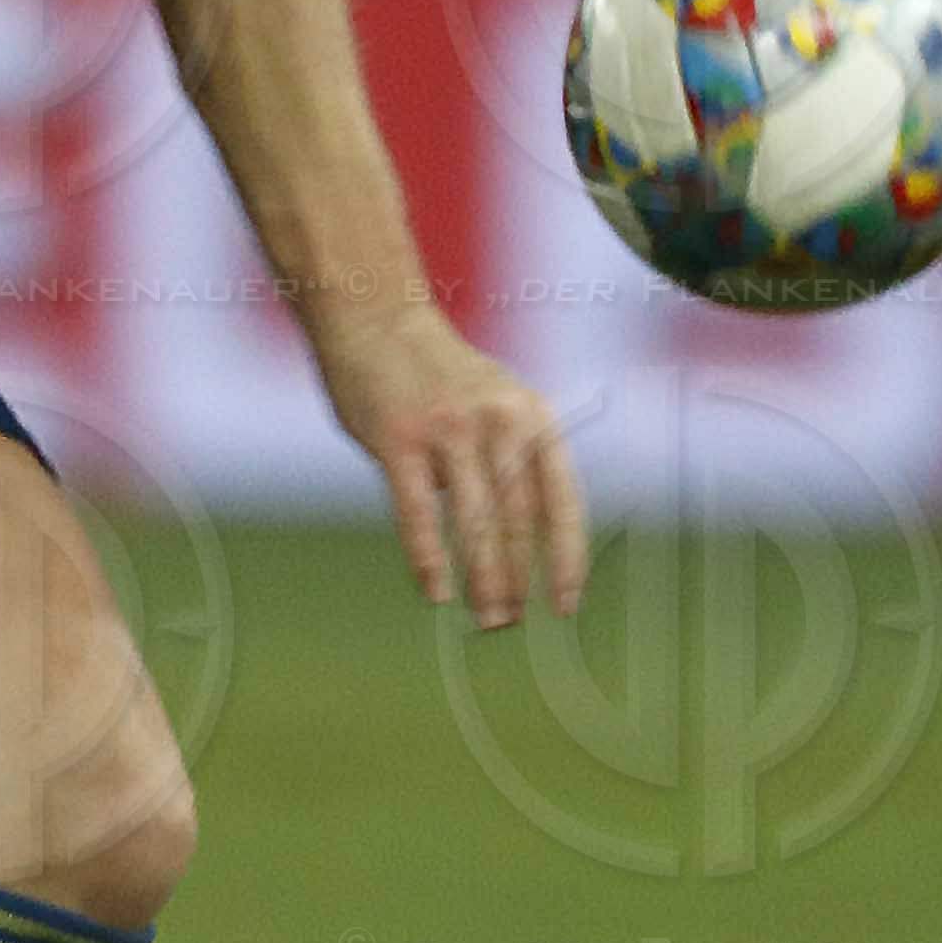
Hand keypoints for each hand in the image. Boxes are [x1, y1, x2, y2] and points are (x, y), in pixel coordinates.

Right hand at [326, 310, 589, 629]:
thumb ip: (510, 460)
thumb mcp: (496, 405)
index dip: (566, 559)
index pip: (561, 502)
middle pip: (517, 520)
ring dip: (482, 579)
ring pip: (475, 522)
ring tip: (483, 620)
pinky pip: (418, 512)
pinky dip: (429, 557)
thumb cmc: (436, 376)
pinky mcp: (398, 440)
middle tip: (508, 623)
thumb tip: (518, 541)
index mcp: (533, 419)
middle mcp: (499, 423)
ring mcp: (448, 430)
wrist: (375, 319)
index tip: (564, 606)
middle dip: (517, 580)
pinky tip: (434, 591)